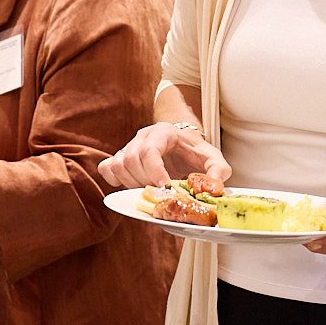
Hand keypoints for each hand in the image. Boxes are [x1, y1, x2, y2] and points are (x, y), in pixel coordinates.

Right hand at [98, 122, 231, 188]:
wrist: (183, 146)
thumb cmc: (195, 153)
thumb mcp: (213, 159)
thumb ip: (218, 171)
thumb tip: (214, 188)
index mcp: (164, 132)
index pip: (150, 149)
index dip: (154, 170)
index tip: (164, 187)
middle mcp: (142, 136)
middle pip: (131, 159)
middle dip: (145, 180)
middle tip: (161, 192)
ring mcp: (128, 146)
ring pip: (118, 165)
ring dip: (131, 183)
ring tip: (150, 189)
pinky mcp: (120, 157)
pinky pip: (107, 168)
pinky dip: (114, 180)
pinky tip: (131, 186)